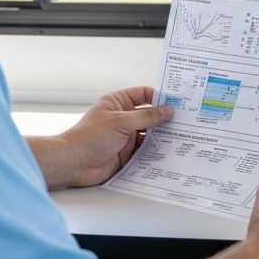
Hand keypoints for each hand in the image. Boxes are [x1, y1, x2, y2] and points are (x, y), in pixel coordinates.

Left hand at [29, 86, 172, 188]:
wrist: (73, 163)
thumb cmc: (88, 137)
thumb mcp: (121, 122)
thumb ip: (146, 116)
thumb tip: (166, 110)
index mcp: (118, 103)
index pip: (143, 94)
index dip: (159, 96)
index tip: (177, 100)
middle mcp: (122, 119)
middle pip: (149, 115)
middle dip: (165, 118)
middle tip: (185, 120)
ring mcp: (125, 137)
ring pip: (149, 134)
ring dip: (162, 137)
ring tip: (182, 137)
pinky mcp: (126, 154)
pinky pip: (145, 151)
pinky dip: (155, 152)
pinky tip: (168, 153)